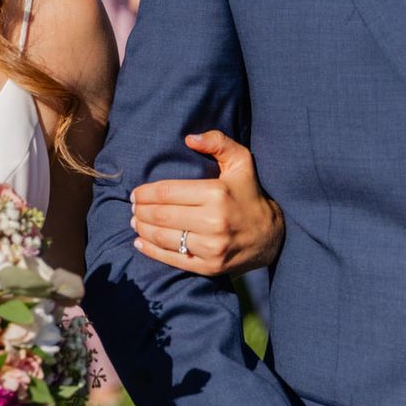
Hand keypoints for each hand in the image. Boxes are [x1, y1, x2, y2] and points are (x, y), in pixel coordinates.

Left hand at [130, 130, 282, 275]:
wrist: (272, 236)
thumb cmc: (250, 194)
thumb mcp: (241, 162)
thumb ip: (218, 142)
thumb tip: (189, 139)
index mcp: (216, 194)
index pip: (166, 193)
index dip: (144, 193)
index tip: (135, 193)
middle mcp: (213, 222)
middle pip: (160, 215)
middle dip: (140, 210)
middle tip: (133, 207)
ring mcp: (211, 248)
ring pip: (163, 237)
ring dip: (142, 229)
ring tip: (136, 221)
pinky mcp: (209, 267)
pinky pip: (172, 259)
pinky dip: (151, 251)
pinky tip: (140, 242)